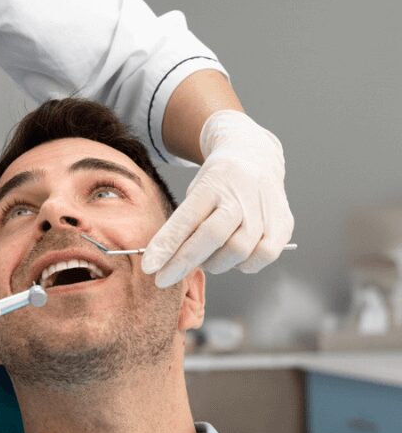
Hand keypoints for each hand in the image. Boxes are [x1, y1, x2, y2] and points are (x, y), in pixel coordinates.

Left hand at [142, 110, 293, 287]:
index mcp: (212, 184)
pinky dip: (244, 263)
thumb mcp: (195, 193)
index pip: (186, 219)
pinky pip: (262, 257)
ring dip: (216, 263)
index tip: (148, 267)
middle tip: (166, 276)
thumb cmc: (217, 183)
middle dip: (184, 263)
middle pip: (213, 237)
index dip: (166, 246)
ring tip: (207, 254)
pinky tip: (235, 254)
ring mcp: (265, 209)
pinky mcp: (284, 223)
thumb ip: (183, 226)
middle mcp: (241, 195)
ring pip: (238, 252)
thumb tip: (163, 263)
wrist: (255, 156)